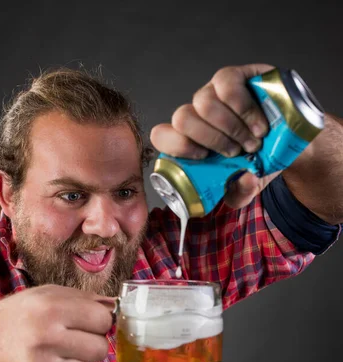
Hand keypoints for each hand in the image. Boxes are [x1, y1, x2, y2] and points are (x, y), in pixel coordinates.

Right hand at [0, 285, 114, 361]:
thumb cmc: (16, 317)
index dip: (99, 323)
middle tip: (73, 344)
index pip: (104, 319)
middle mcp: (47, 336)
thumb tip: (117, 308)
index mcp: (51, 307)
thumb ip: (83, 299)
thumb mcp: (45, 296)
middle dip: (91, 346)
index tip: (87, 325)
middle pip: (100, 349)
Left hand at [150, 63, 279, 208]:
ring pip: (203, 102)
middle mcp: (198, 113)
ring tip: (253, 141)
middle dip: (211, 140)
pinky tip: (259, 124)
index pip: (162, 135)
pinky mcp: (237, 75)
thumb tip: (244, 181)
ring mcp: (215, 91)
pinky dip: (243, 108)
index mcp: (191, 139)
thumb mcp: (248, 186)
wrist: (292, 140)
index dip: (177, 146)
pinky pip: (226, 83)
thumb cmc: (261, 161)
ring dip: (230, 128)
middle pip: (182, 117)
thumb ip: (240, 193)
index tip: (203, 158)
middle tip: (236, 153)